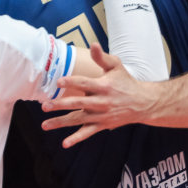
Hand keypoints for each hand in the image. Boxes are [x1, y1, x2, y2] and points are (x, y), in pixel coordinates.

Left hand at [42, 45, 158, 146]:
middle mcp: (100, 102)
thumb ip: (102, 57)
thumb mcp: (116, 66)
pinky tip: (65, 143)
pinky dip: (77, 138)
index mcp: (103, 86)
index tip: (58, 82)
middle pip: (78, 103)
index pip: (84, 83)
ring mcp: (100, 115)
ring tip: (45, 125)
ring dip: (61, 122)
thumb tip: (93, 44)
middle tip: (45, 106)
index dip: (72, 82)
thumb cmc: (126, 82)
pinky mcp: (102, 125)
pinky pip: (88, 132)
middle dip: (61, 105)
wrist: (143, 103)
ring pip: (78, 119)